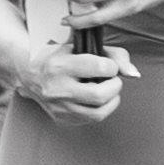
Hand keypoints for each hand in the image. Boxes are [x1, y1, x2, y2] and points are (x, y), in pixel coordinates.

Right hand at [11, 33, 133, 129]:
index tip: (107, 65)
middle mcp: (56, 89)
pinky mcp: (61, 119)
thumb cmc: (61, 55)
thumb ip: (113, 54)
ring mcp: (58, 107)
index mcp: (59, 66)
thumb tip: (134, 74)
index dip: (111, 66)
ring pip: (98, 113)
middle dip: (114, 86)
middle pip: (100, 95)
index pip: (100, 68)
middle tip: (111, 79)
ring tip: (105, 89)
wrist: (29, 71)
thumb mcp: (82, 45)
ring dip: (111, 100)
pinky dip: (100, 108)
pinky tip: (94, 98)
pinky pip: (91, 119)